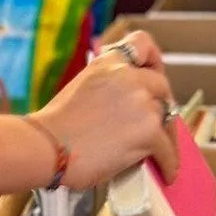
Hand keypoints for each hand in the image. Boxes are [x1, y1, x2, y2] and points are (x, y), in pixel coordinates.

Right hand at [32, 32, 178, 191]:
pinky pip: (168, 148)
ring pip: (167, 117)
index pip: (143, 43)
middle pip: (161, 86)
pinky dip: (169, 162)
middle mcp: (129, 76)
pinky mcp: (148, 131)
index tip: (153, 73)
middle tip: (158, 124)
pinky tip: (167, 172)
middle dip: (161, 105)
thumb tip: (127, 105)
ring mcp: (141, 102)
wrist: (46, 147)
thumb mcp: (82, 85)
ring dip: (166, 136)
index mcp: (110, 61)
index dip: (152, 59)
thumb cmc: (56, 127)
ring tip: (164, 153)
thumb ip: (109, 85)